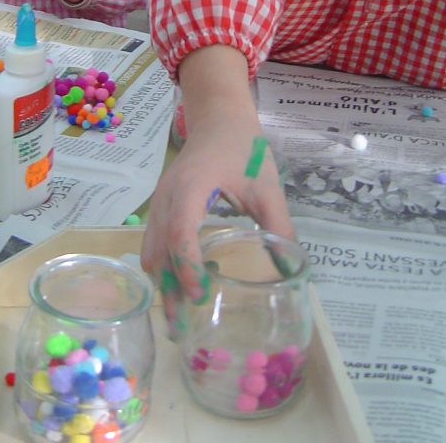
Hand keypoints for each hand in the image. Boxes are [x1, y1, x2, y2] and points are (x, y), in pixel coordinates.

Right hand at [140, 47, 295, 335]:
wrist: (218, 115)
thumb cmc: (242, 146)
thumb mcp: (267, 185)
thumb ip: (279, 225)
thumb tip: (294, 269)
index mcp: (192, 188)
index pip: (181, 233)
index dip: (187, 266)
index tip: (201, 295)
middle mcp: (167, 197)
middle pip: (158, 250)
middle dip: (168, 289)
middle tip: (182, 329)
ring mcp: (159, 201)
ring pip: (151, 249)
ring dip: (162, 281)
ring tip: (180, 315)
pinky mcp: (161, 206)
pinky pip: (153, 241)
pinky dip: (162, 266)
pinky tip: (182, 283)